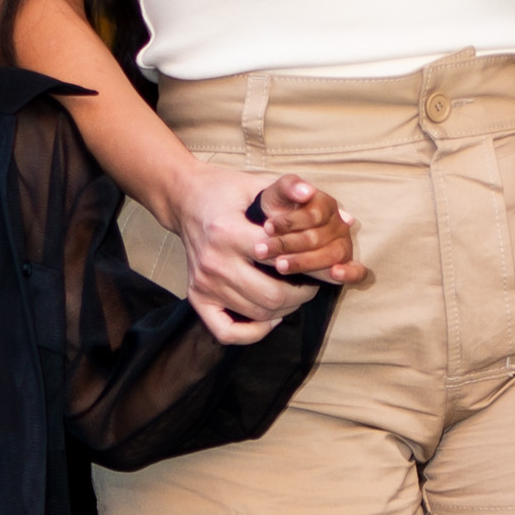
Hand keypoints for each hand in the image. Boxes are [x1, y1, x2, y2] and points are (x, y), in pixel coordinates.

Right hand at [166, 164, 345, 344]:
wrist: (183, 198)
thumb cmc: (225, 191)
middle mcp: (213, 261)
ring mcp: (203, 283)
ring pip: (257, 313)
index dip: (309, 265)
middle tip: (311, 283)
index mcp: (227, 232)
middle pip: (271, 296)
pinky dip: (253, 332)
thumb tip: (331, 207)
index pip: (279, 260)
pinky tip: (268, 316)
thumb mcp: (257, 182)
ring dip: (284, 309)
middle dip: (301, 294)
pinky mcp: (196, 296)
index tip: (320, 263)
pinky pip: (227, 332)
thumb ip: (291, 190)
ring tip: (294, 293)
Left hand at [251, 174, 366, 284]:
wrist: (278, 230)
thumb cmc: (279, 210)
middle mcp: (339, 224)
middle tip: (261, 250)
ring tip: (279, 266)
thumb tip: (307, 191)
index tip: (267, 227)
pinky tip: (334, 274)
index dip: (290, 222)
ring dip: (304, 262)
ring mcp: (344, 245)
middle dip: (286, 244)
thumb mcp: (277, 195)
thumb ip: (288, 186)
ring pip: (332, 255)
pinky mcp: (346, 264)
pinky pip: (357, 271)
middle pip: (316, 237)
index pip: (314, 215)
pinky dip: (349, 273)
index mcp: (326, 204)